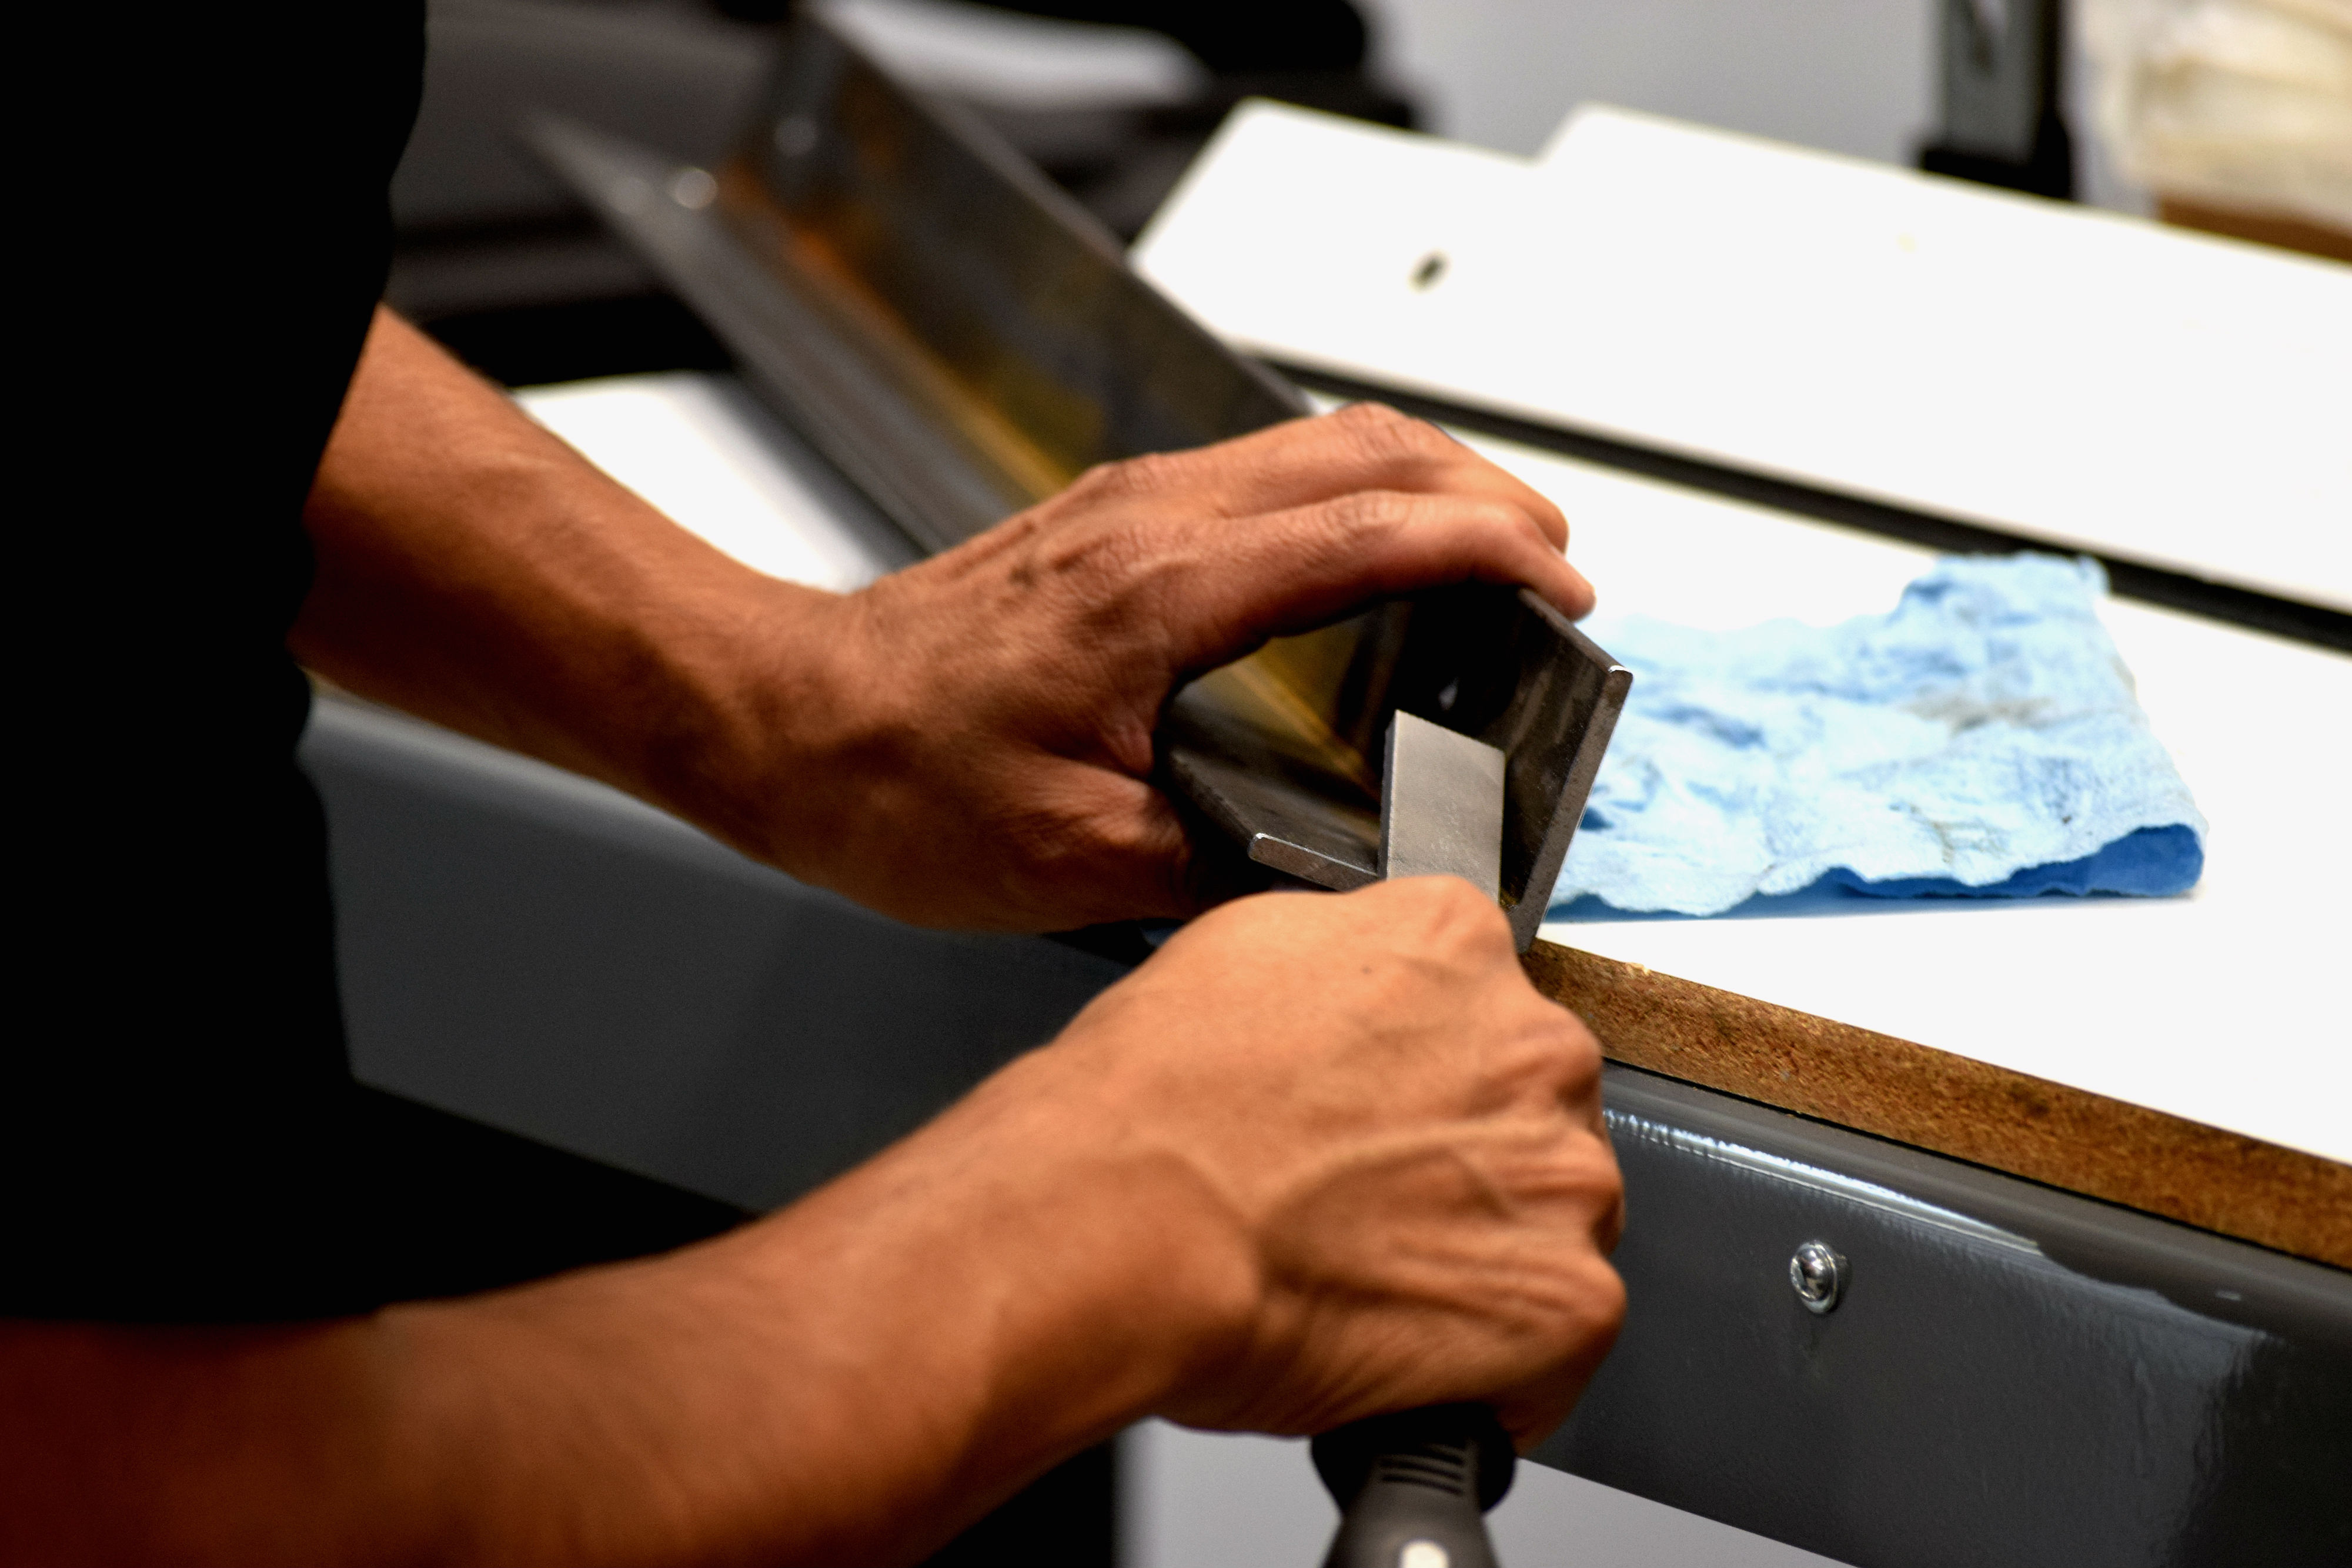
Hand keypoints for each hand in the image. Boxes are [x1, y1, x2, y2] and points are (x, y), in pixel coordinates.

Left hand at [719, 402, 1594, 930]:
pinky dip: (1357, 494)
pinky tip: (1377, 559)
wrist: (783, 722)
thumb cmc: (893, 783)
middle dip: (1491, 497)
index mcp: (1159, 591)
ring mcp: (1131, 504)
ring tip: (1496, 556)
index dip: (1493, 551)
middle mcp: (1152, 518)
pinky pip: (1269, 469)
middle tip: (1560, 568)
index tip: (1567, 591)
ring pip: (1322, 441)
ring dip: (1429, 483)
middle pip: (1370, 448)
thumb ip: (1219, 861)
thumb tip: (1326, 872)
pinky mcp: (1111, 520)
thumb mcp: (1073, 861)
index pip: (1373, 530)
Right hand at [940, 876, 1625, 1447]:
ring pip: (1557, 1223)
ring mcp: (1564, 1176)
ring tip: (1374, 1284)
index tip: (1385, 1119)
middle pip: (1535, 1113)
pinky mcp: (1568, 1301)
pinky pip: (1558, 1345)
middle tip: (1371, 1208)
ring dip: (1487, 1259)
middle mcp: (1536, 1046)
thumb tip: (1359, 1012)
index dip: (1426, 1077)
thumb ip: (1343, 970)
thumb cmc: (1148, 1112)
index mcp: (1457, 941)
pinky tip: (1409, 1356)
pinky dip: (1495, 1368)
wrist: (1122, 1223)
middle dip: (1471, 1164)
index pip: (1482, 1007)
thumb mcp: (1237, 958)